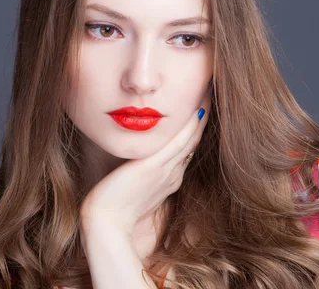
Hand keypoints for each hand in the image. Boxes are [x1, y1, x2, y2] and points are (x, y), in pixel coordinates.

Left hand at [79, 86, 211, 251]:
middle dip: (203, 118)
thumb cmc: (113, 208)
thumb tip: (137, 160)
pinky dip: (190, 126)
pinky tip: (198, 109)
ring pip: (191, 139)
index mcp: (169, 179)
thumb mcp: (132, 188)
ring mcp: (166, 171)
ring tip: (210, 95)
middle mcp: (173, 174)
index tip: (200, 109)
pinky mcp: (154, 167)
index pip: (186, 148)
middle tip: (210, 94)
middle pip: (193, 141)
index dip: (195, 129)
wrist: (107, 224)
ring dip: (202, 117)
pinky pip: (179, 142)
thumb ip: (140, 174)